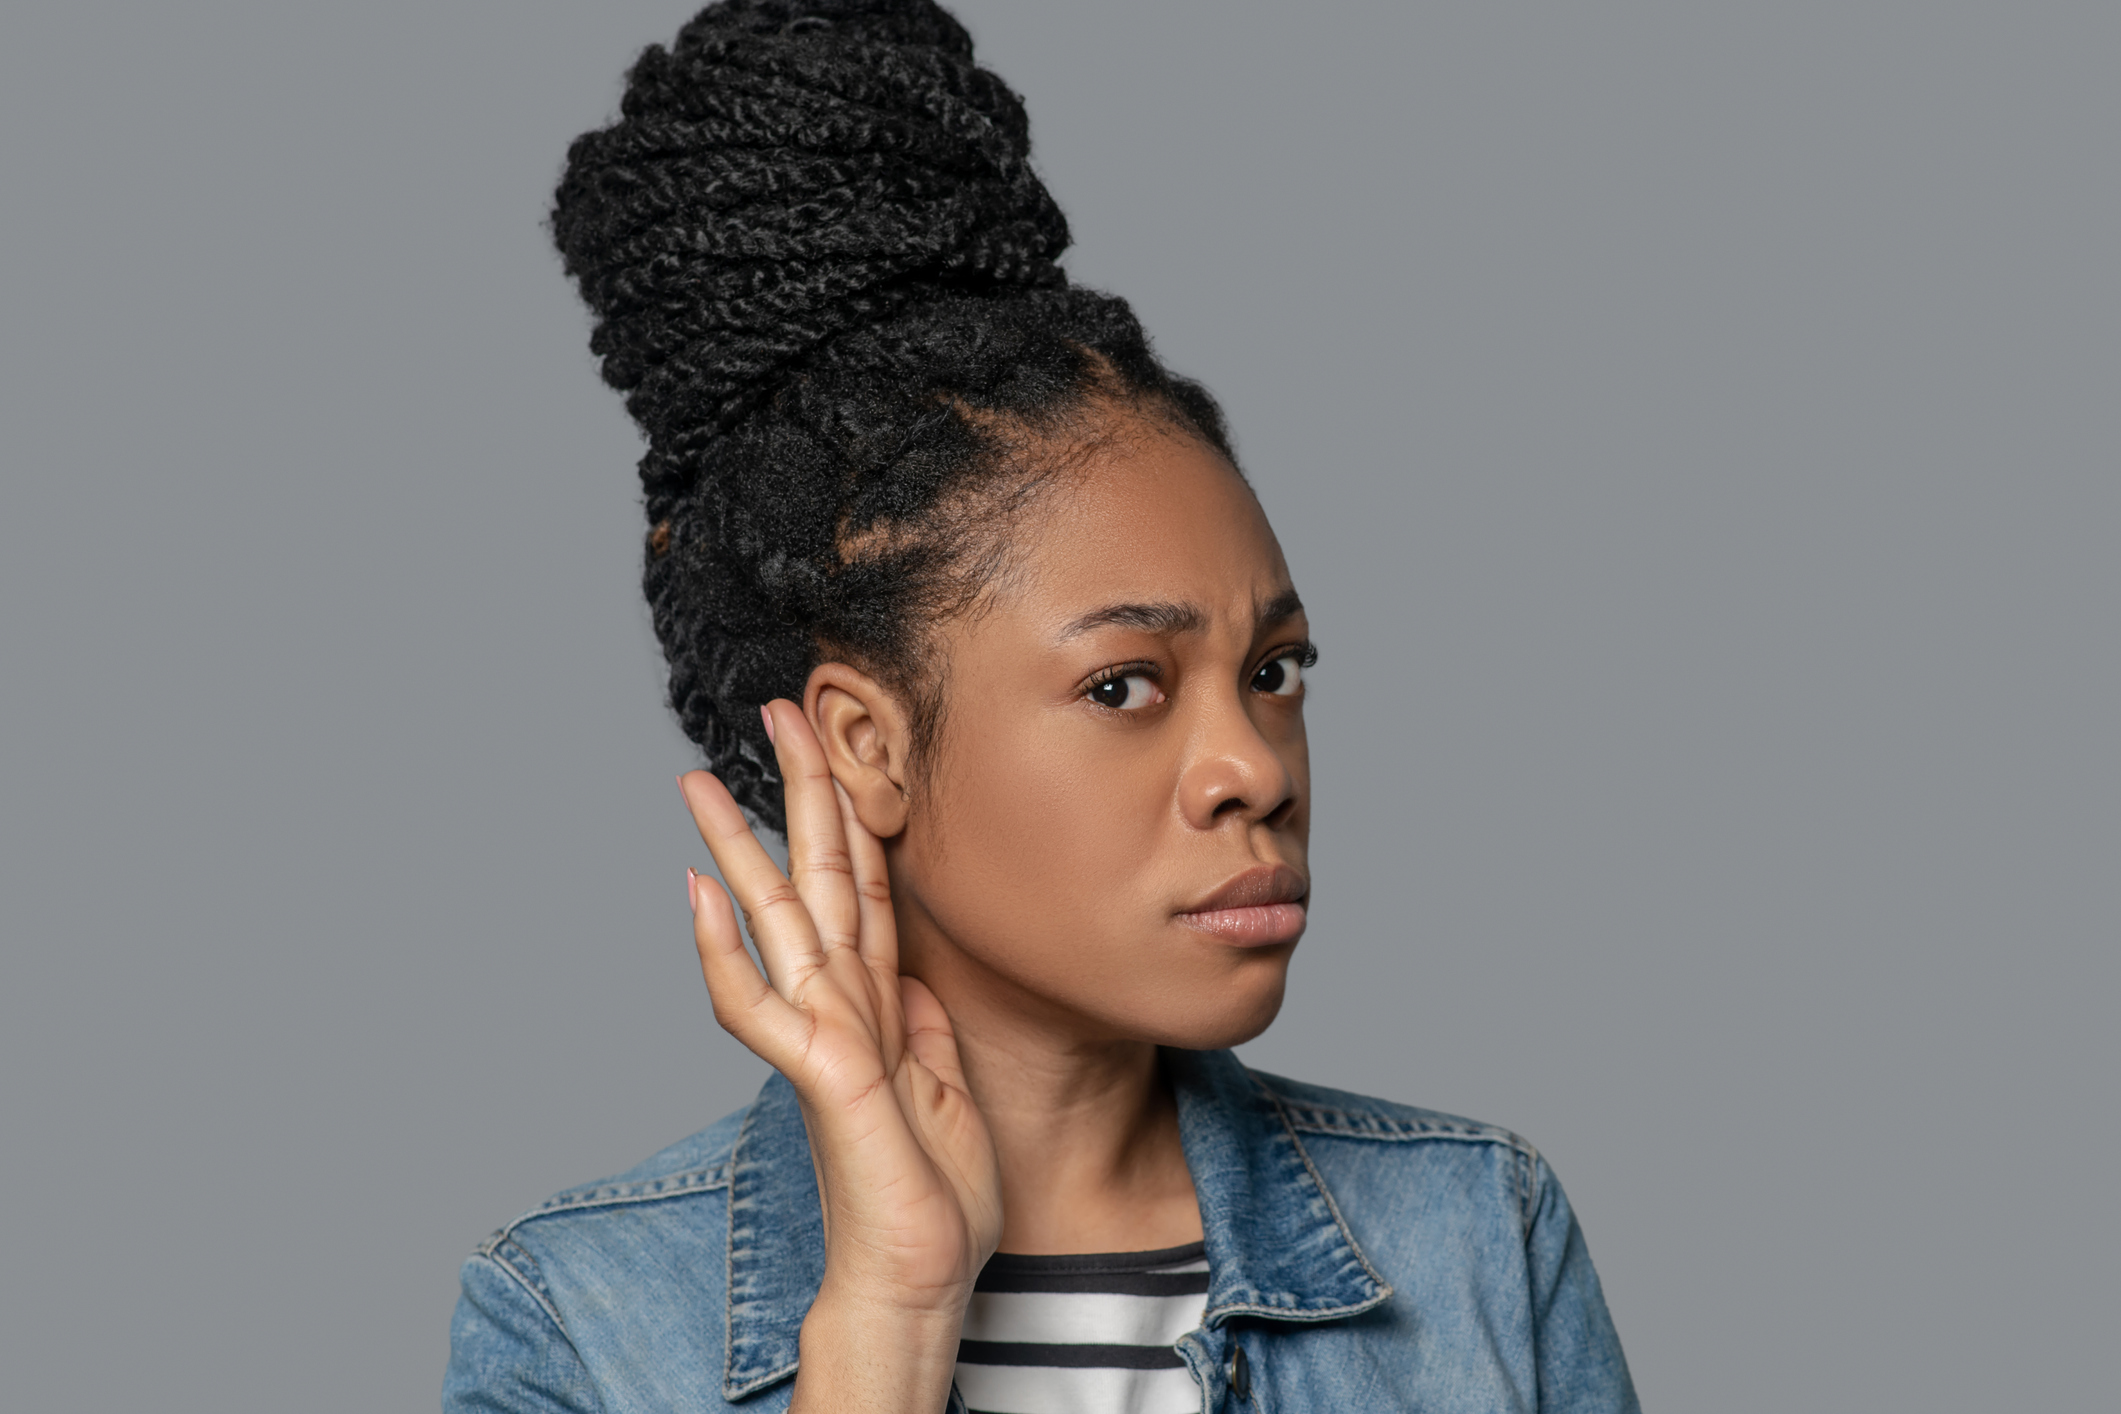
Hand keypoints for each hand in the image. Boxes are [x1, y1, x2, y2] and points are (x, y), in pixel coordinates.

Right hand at [680, 701, 1000, 1406]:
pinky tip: (694, 895)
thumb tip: (911, 973)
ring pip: (775, 919)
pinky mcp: (819, 1073)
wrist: (920, 1272)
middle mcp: (843, 1001)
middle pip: (817, 874)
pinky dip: (723, 952)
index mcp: (880, 996)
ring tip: (696, 781)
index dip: (852, 809)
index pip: (863, 880)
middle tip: (777, 709)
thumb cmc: (930, 1190)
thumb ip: (921, 1018)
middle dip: (798, 788)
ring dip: (736, 847)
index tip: (835, 744)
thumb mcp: (943, 1080)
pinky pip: (760, 1007)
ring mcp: (824, 1033)